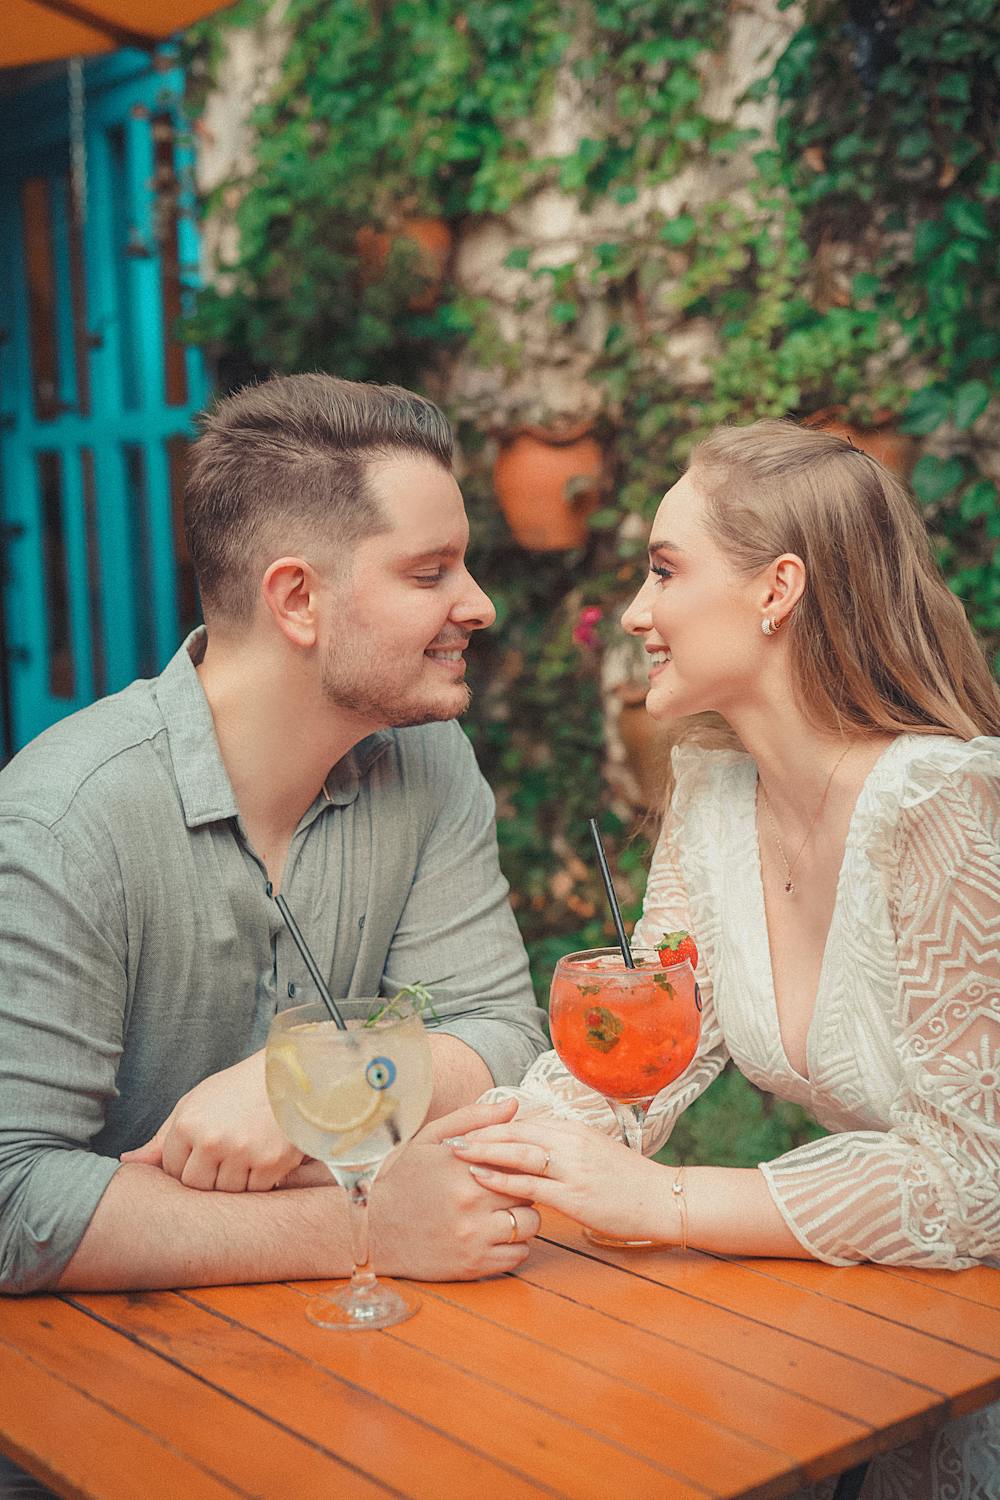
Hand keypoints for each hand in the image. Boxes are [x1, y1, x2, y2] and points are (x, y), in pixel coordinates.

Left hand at [120, 1050, 304, 1191]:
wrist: (289, 1073)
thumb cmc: (237, 1089)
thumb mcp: (195, 1104)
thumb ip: (162, 1139)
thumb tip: (128, 1163)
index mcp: (188, 1124)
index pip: (171, 1169)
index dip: (185, 1164)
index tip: (202, 1151)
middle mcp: (213, 1141)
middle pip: (196, 1186)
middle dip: (207, 1177)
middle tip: (223, 1157)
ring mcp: (243, 1154)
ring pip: (225, 1193)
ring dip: (233, 1181)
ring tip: (244, 1154)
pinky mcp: (271, 1164)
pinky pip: (255, 1192)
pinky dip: (258, 1181)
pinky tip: (262, 1157)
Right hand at [372, 1100, 540, 1279]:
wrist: (376, 1231)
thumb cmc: (406, 1180)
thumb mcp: (431, 1139)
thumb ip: (473, 1118)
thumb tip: (513, 1105)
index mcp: (462, 1166)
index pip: (518, 1158)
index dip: (520, 1161)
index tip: (511, 1164)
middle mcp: (470, 1201)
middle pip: (529, 1191)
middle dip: (523, 1188)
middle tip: (507, 1188)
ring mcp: (473, 1236)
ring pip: (531, 1224)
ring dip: (523, 1217)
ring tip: (503, 1211)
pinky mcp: (474, 1265)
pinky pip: (520, 1254)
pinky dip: (515, 1245)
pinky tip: (496, 1235)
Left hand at [446, 1116, 673, 1243]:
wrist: (663, 1199)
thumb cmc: (627, 1180)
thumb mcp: (593, 1152)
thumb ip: (562, 1146)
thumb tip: (531, 1145)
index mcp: (573, 1129)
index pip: (523, 1121)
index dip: (491, 1125)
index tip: (464, 1127)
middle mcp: (570, 1142)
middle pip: (515, 1131)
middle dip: (479, 1133)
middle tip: (447, 1137)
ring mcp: (572, 1168)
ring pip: (519, 1153)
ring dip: (484, 1151)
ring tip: (455, 1152)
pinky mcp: (574, 1196)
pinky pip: (531, 1184)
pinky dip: (502, 1178)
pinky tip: (481, 1177)